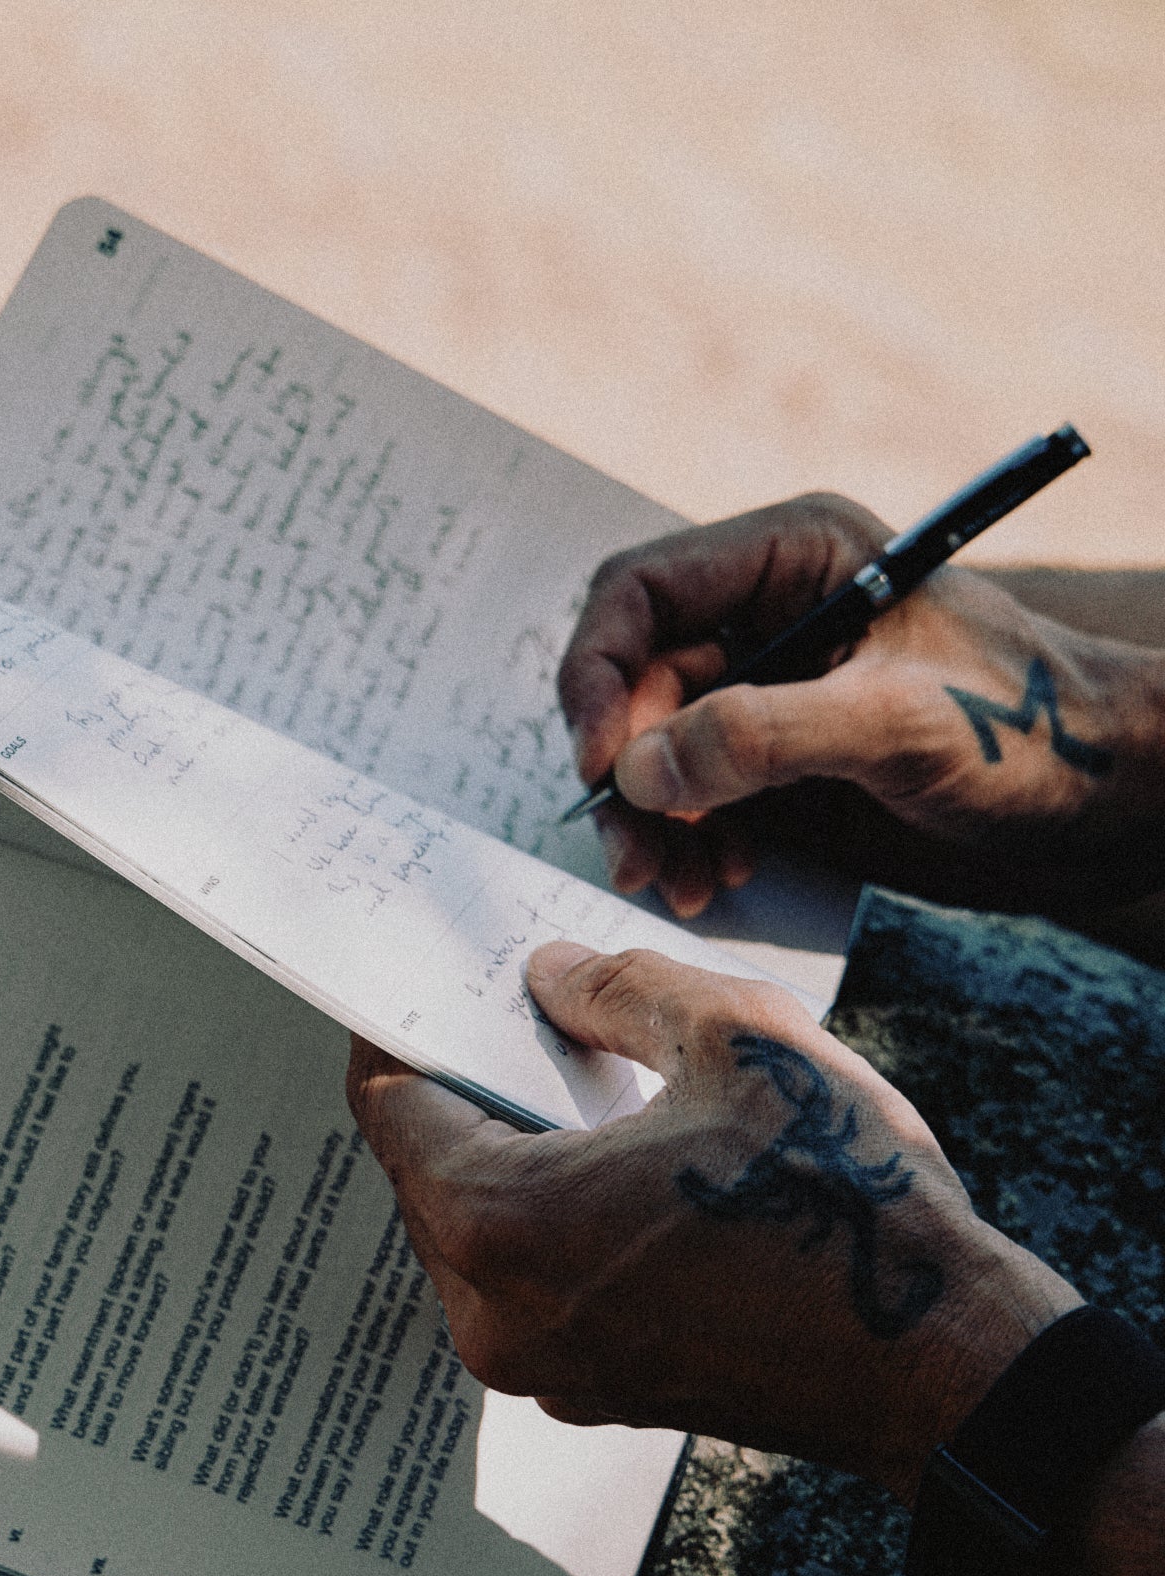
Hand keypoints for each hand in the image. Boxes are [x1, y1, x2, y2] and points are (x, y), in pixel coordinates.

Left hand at [346, 941, 1079, 1501]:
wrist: (942, 1366)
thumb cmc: (842, 1205)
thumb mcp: (738, 1041)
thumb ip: (618, 988)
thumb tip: (549, 975)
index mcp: (500, 1222)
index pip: (389, 1106)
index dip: (398, 1030)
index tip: (423, 983)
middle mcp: (493, 1312)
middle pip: (423, 1170)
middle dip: (461, 1088)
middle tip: (507, 1017)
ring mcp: (538, 1365)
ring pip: (474, 1229)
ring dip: (505, 1153)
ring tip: (568, 1081)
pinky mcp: (589, 1388)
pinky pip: (527, 1281)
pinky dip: (545, 1218)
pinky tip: (612, 1164)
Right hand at [558, 494, 1164, 916]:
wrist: (1108, 804)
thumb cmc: (1031, 732)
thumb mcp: (896, 725)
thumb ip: (762, 735)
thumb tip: (637, 770)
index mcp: (792, 559)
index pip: (639, 594)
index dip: (600, 676)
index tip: (603, 765)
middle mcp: (765, 616)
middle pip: (632, 684)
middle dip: (626, 773)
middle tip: (637, 853)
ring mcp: (767, 690)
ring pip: (649, 749)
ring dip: (649, 822)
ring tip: (681, 884)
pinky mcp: (775, 759)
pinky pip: (690, 796)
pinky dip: (685, 842)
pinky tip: (719, 880)